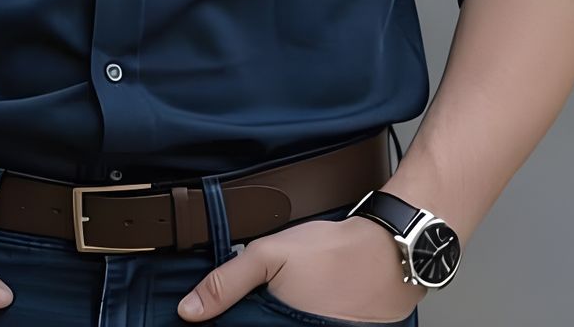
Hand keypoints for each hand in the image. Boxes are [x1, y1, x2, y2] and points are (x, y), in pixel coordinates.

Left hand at [178, 214, 424, 321]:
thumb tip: (188, 310)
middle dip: (253, 319)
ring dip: (270, 320)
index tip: (212, 319)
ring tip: (280, 302)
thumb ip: (226, 282)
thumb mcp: (269, 254)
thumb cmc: (330, 254)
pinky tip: (294, 309)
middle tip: (260, 301)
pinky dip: (294, 320)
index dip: (225, 323)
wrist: (385, 255)